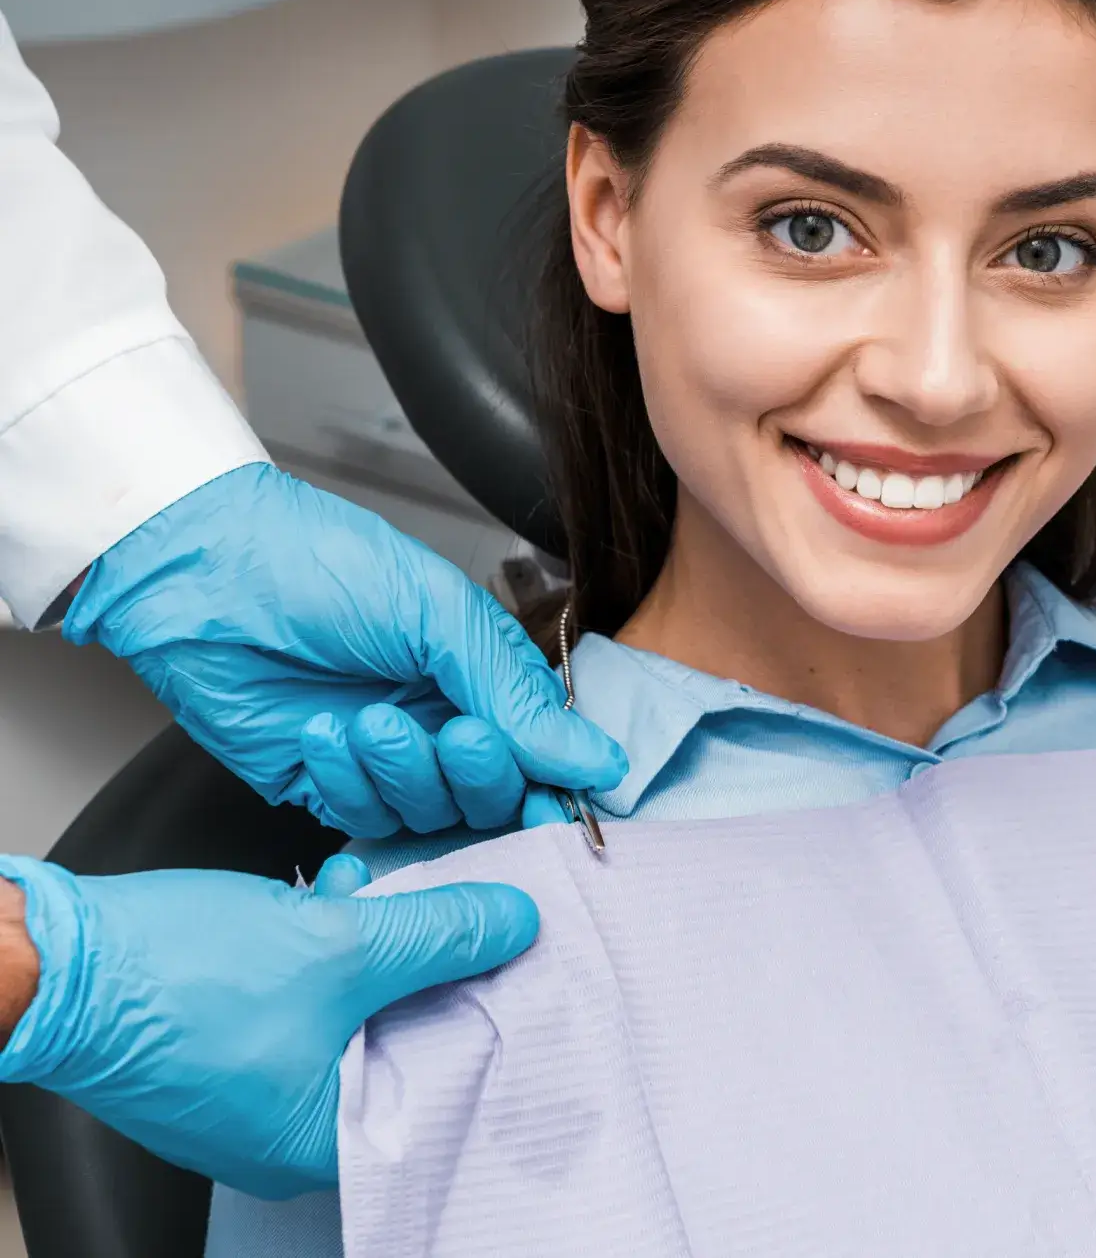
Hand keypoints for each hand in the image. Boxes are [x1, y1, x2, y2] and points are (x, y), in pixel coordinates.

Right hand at [0, 853, 533, 1196]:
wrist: (56, 957)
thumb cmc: (177, 979)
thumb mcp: (340, 944)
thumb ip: (441, 934)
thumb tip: (517, 921)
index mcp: (324, 1141)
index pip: (443, 1089)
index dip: (489, 1017)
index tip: (525, 960)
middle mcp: (289, 1130)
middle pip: (404, 1042)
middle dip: (435, 966)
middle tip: (473, 910)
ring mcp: (254, 1085)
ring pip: (356, 1008)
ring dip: (382, 941)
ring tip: (396, 887)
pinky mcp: (228, 1038)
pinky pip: (308, 993)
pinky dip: (332, 944)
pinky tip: (340, 889)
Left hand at [63, 463, 624, 835]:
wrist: (204, 575)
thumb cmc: (325, 567)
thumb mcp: (440, 615)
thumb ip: (516, 695)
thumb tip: (600, 761)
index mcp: (480, 671)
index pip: (541, 748)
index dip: (549, 780)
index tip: (551, 800)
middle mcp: (440, 717)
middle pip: (491, 793)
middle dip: (478, 773)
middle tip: (456, 734)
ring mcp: (382, 757)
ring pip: (429, 813)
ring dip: (406, 773)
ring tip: (370, 718)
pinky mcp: (321, 786)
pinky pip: (362, 818)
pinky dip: (350, 784)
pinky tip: (323, 733)